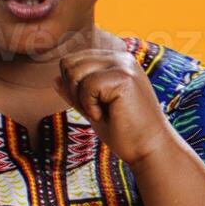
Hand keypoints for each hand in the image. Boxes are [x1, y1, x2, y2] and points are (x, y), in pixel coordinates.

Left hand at [55, 34, 173, 165]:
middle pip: (70, 63)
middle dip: (73, 91)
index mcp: (115, 61)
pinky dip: (89, 105)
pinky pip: (87, 85)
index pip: (74, 60)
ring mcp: (124, 65)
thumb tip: (54, 79)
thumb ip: (77, 92)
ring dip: (81, 99)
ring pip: (75, 71)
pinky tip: (105, 115)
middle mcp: (121, 57)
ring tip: (101, 112)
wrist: (150, 148)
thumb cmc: (125, 132)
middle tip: (95, 110)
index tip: (92, 107)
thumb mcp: (94, 108)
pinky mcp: (124, 78)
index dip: (72, 87)